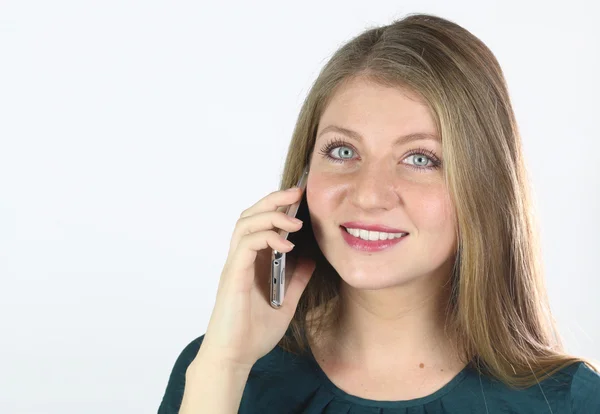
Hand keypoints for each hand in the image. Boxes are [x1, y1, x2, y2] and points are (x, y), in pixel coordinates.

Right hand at [197, 186, 314, 369]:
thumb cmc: (252, 333)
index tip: (300, 197)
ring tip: (295, 220)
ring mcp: (234, 266)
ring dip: (270, 215)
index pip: (260, 222)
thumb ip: (296, 280)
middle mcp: (240, 259)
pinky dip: (266, 238)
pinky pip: (246, 245)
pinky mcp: (233, 276)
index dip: (278, 206)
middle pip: (250, 215)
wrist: (234, 358)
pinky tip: (286, 245)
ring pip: (245, 224)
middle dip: (274, 199)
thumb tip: (310, 258)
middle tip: (298, 192)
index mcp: (251, 262)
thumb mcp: (286, 302)